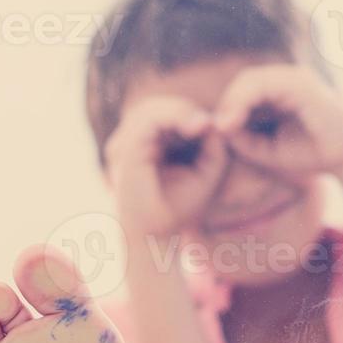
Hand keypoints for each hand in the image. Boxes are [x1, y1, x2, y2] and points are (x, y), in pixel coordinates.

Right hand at [105, 94, 229, 237]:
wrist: (158, 235)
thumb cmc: (181, 207)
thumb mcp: (207, 172)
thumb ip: (214, 146)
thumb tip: (213, 119)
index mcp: (149, 145)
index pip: (165, 114)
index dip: (189, 112)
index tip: (216, 122)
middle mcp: (133, 142)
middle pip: (157, 107)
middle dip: (185, 109)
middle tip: (210, 120)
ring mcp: (126, 144)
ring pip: (150, 109)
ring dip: (180, 110)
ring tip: (203, 123)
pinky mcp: (127, 149)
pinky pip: (147, 120)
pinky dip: (172, 116)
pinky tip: (194, 126)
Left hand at [213, 65, 342, 180]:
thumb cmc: (310, 155)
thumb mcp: (266, 150)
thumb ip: (241, 139)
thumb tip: (217, 125)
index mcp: (283, 90)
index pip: (247, 88)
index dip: (228, 106)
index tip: (216, 131)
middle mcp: (290, 78)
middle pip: (247, 80)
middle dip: (228, 103)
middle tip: (217, 129)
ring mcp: (297, 78)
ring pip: (252, 79)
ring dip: (233, 102)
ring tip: (224, 126)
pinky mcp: (301, 85)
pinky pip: (265, 84)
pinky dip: (244, 100)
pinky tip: (234, 121)